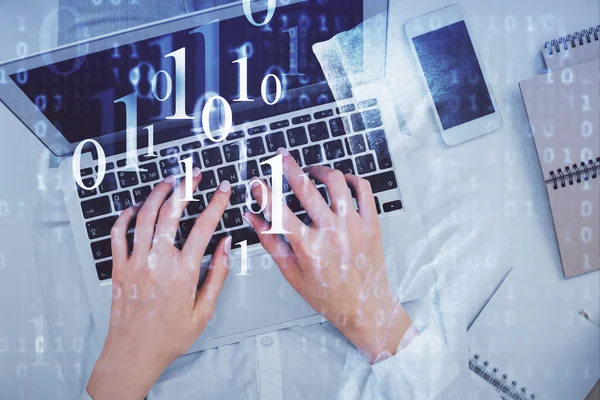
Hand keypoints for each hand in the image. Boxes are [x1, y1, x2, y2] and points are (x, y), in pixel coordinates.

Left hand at [87, 170, 231, 399]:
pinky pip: (118, 233)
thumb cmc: (169, 336)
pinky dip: (125, 216)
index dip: (216, 203)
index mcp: (183, 272)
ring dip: (157, 194)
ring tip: (169, 182)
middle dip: (186, 188)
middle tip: (194, 175)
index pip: (204, 227)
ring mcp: (135, 262)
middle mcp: (158, 261)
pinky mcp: (118, 267)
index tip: (223, 189)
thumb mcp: (204, 311)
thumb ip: (217, 275)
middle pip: (171, 212)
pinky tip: (134, 207)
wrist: (133, 353)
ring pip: (144, 216)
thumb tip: (225, 245)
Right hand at [244, 149, 411, 362]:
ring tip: (312, 171)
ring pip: (336, 182)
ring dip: (320, 171)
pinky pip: (363, 189)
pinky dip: (351, 179)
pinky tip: (341, 180)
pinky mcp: (371, 223)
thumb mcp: (291, 272)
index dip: (264, 191)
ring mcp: (354, 225)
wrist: (364, 306)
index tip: (257, 181)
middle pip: (306, 188)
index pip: (279, 210)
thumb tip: (252, 217)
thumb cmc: (327, 294)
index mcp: (308, 246)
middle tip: (281, 157)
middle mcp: (331, 232)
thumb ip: (270, 241)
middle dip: (288, 167)